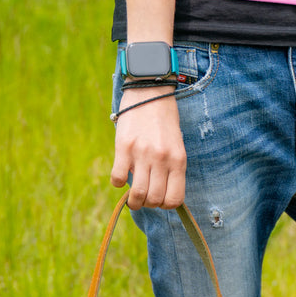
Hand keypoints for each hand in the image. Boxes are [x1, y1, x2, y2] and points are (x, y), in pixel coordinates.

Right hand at [110, 86, 186, 209]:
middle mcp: (162, 159)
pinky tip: (121, 175)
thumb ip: (171, 168)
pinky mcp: (123, 147)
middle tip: (143, 199)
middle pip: (154, 199)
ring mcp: (142, 154)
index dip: (166, 205)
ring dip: (133, 201)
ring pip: (138, 194)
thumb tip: (160, 194)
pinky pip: (118, 178)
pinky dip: (118, 183)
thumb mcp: (176, 145)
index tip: (159, 200)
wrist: (149, 91)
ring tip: (132, 198)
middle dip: (148, 205)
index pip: (175, 199)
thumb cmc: (164, 120)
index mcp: (178, 160)